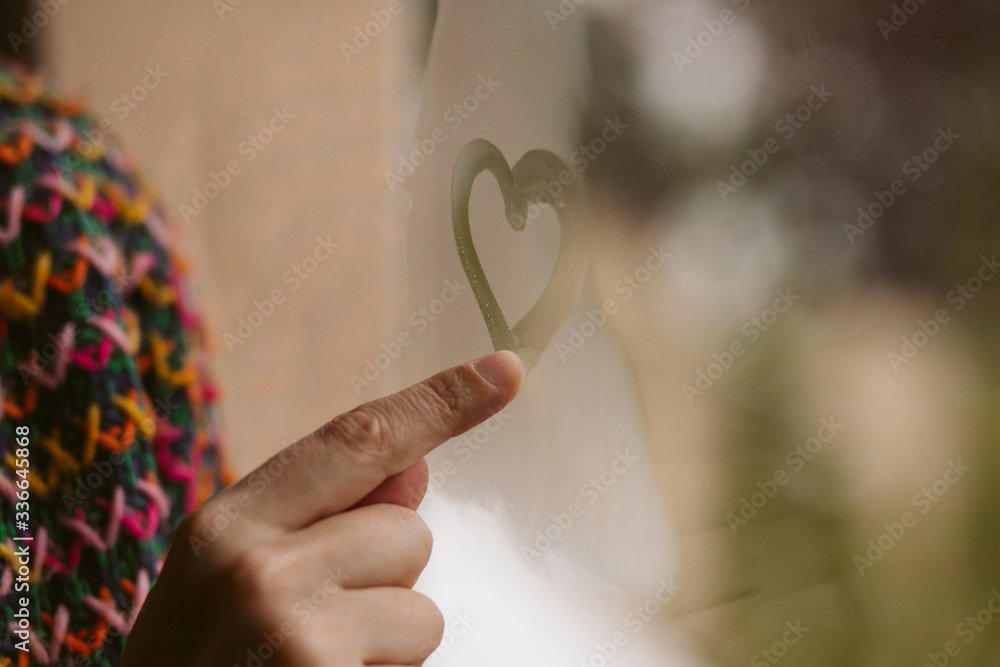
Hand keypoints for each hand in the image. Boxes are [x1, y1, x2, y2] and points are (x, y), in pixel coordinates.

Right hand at [120, 351, 523, 666]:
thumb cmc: (202, 665)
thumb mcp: (231, 583)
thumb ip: (322, 520)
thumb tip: (414, 469)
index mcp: (227, 525)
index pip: (357, 440)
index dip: (439, 402)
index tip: (503, 371)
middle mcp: (257, 566)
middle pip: (407, 530)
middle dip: (385, 581)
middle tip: (315, 630)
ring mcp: (292, 628)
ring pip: (423, 606)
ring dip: (388, 642)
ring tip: (316, 666)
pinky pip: (417, 658)